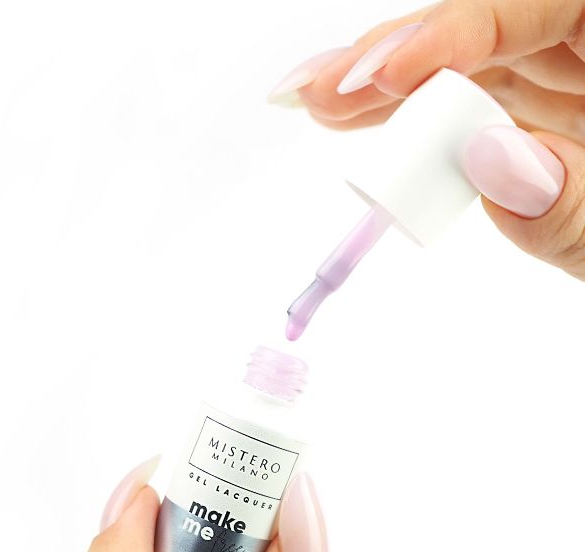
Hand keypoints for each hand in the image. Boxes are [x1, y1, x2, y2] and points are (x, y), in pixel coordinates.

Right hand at [269, 0, 584, 280]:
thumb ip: (574, 207)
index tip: (382, 79)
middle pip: (487, 24)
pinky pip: (472, 104)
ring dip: (386, 90)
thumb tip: (487, 160)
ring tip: (316, 107)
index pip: (535, 3)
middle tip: (319, 93)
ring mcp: (569, 76)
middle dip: (396, 60)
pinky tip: (360, 124)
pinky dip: (414, 121)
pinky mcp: (543, 112)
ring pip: (467, 64)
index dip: (450, 31)